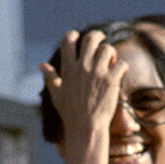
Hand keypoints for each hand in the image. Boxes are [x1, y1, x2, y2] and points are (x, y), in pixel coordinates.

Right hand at [39, 29, 126, 144]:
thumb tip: (41, 65)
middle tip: (101, 40)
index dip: (73, 35)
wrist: (86, 129)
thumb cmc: (70, 114)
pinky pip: (121, 64)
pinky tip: (120, 74)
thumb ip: (50, 77)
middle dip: (97, 36)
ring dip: (110, 53)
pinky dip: (122, 67)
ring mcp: (97, 73)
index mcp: (68, 69)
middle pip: (90, 38)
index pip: (67, 41)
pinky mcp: (111, 80)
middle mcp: (82, 67)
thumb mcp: (56, 95)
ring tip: (111, 62)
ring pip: (107, 49)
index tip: (77, 36)